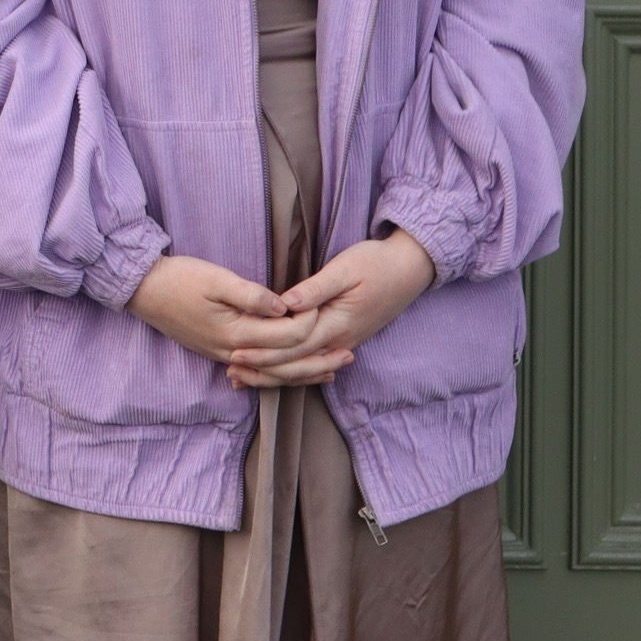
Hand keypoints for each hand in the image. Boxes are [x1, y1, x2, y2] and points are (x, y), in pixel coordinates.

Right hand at [127, 254, 315, 370]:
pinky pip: (259, 372)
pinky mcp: (220, 353)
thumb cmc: (180, 278)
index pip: (287, 336)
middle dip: (319, 360)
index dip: (310, 322)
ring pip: (273, 374)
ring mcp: (225, 356)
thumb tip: (285, 308)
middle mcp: (233, 351)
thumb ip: (251, 295)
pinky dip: (282, 373)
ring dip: (305, 373)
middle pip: (286, 365)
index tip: (324, 306)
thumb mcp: (216, 279)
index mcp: (236, 332)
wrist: (144, 291)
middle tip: (350, 353)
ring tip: (333, 369)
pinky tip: (296, 372)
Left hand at [226, 229, 436, 390]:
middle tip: (230, 371)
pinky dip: (292, 369)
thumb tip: (285, 303)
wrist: (410, 270)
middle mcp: (340, 340)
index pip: (293, 347)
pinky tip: (274, 371)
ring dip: (274, 374)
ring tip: (244, 377)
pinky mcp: (344, 339)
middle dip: (262, 369)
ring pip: (305, 368)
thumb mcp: (345, 269)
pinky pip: (314, 361)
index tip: (234, 352)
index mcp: (336, 324)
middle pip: (296, 364)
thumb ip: (315, 288)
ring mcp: (344, 342)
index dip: (263, 352)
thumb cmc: (375, 264)